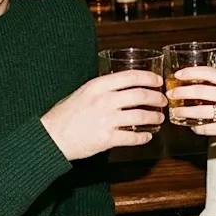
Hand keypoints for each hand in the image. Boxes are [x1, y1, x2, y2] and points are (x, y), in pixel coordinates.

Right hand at [41, 70, 166, 160]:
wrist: (52, 136)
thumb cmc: (66, 114)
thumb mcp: (83, 93)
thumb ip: (102, 89)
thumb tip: (123, 87)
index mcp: (98, 86)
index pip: (131, 76)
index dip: (149, 78)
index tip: (158, 81)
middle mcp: (104, 100)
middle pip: (140, 95)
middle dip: (156, 98)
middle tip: (162, 100)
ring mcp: (107, 119)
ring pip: (141, 115)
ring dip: (154, 117)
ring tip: (159, 118)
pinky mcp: (107, 138)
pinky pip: (133, 137)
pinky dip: (143, 137)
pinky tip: (146, 136)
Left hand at [167, 66, 215, 144]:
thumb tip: (196, 80)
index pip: (208, 72)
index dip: (190, 72)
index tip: (177, 75)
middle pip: (200, 91)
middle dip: (180, 93)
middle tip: (170, 95)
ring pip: (200, 111)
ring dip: (183, 112)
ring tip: (175, 112)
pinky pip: (208, 128)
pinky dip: (196, 128)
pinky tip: (191, 127)